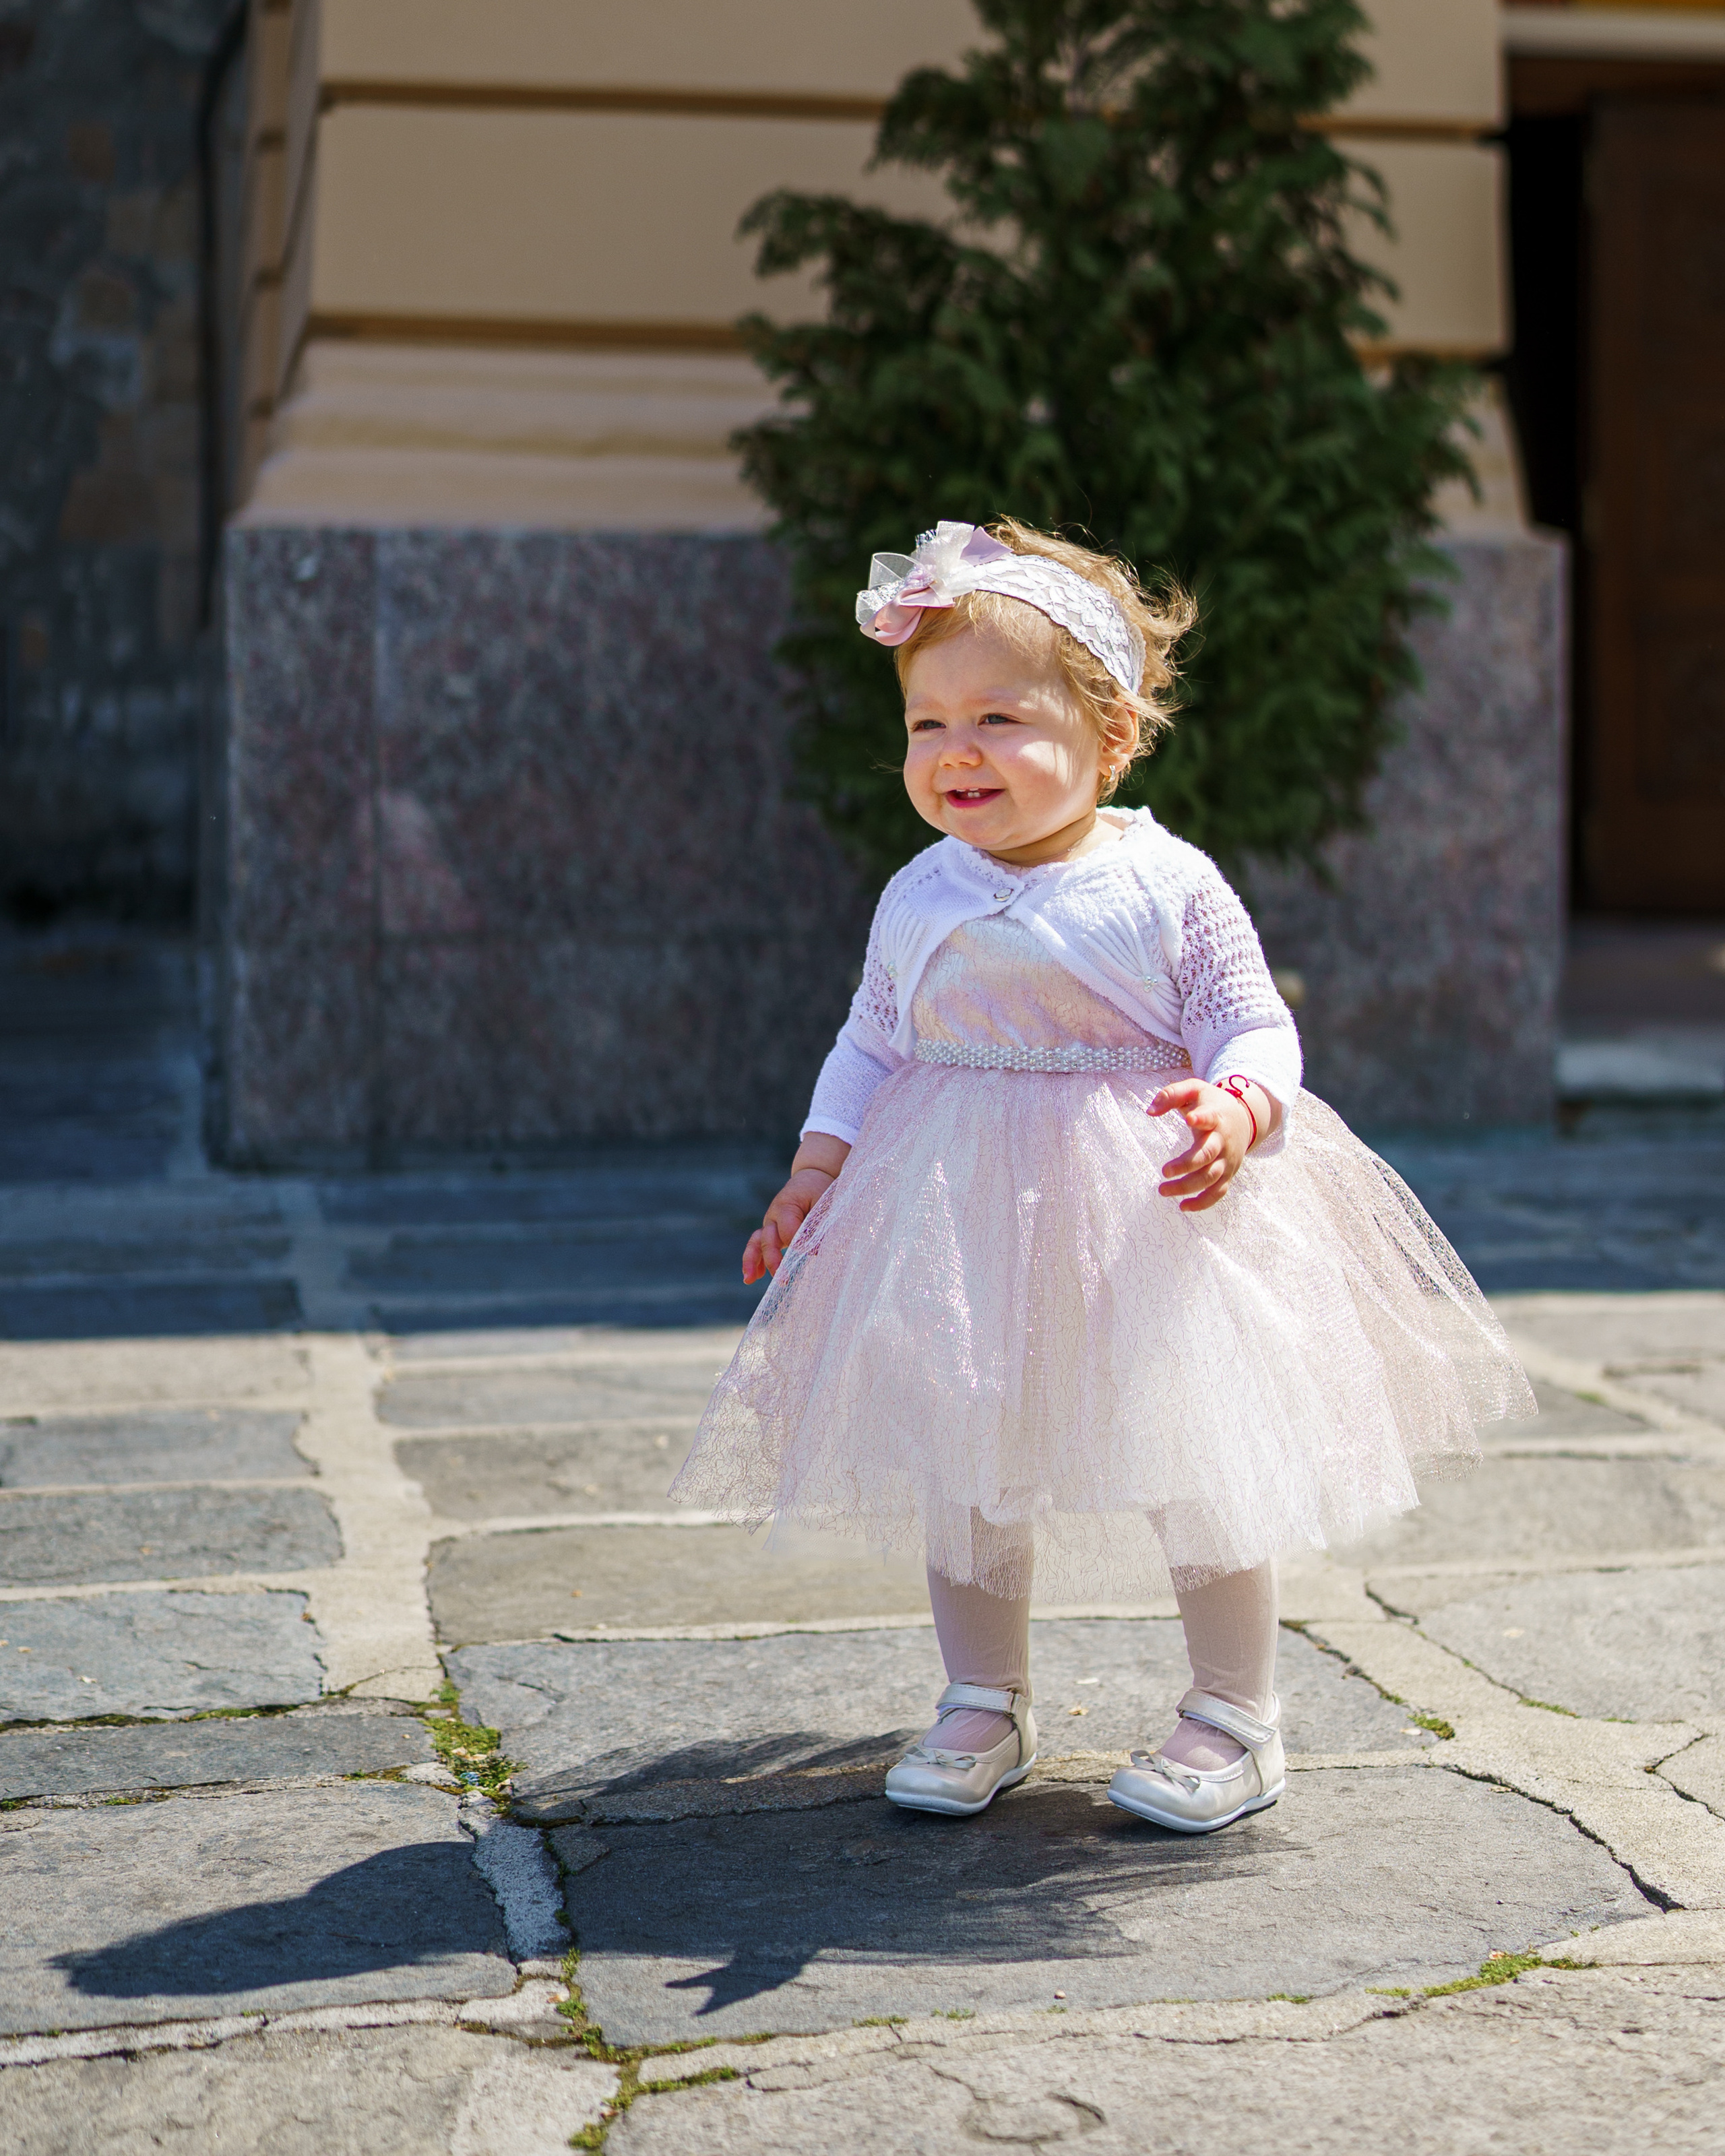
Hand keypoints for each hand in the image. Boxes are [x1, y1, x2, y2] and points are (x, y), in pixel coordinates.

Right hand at [742, 1135, 851, 1281]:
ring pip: (757, 1242)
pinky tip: (752, 1278)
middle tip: (783, 1279)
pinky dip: (754, 1261)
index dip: (801, 1244)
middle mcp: (773, 1215)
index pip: (789, 1230)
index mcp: (786, 1204)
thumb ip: (819, 1225)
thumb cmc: (820, 1191)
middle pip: (769, 1239)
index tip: (816, 1253)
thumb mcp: (824, 1203)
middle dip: (774, 1260)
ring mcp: (769, 1224)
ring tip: (749, 1279)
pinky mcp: (770, 1232)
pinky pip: (758, 1245)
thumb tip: (814, 1252)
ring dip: (752, 1261)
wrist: (811, 1179)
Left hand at [1149, 1078, 1269, 1212]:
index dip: (1202, 1118)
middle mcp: (1223, 1140)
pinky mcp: (1228, 1174)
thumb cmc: (1211, 1104)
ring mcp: (1227, 1160)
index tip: (1190, 1118)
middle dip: (1186, 1165)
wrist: (1244, 1118)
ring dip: (1187, 1187)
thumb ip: (1171, 1095)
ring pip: (1210, 1177)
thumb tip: (1150, 1111)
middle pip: (1207, 1155)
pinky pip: (1218, 1192)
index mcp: (1216, 1117)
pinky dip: (1203, 1203)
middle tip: (1164, 1171)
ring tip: (1163, 1190)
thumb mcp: (1194, 1090)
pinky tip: (1183, 1206)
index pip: (1210, 1117)